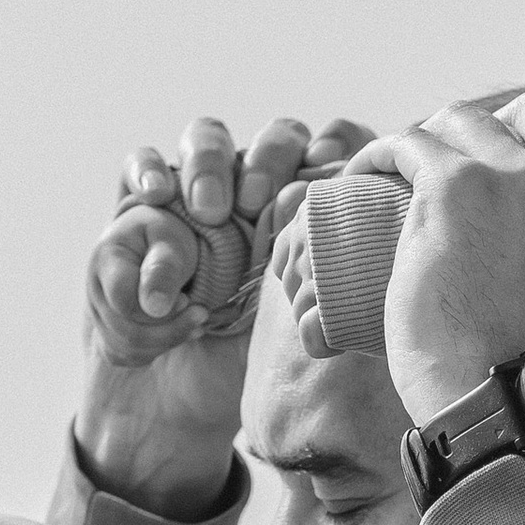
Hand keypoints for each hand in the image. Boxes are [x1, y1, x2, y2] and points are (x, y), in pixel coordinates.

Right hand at [78, 111, 372, 505]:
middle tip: (257, 206)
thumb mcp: (300, 327)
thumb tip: (384, 271)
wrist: (175, 388)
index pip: (336, 145)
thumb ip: (335, 291)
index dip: (338, 145)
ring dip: (210, 162)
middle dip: (269, 159)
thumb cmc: (246, 359)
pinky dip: (147, 172)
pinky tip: (156, 193)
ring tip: (210, 211)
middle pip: (275, 137)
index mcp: (310, 207)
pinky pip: (140, 168)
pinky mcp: (143, 203)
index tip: (325, 168)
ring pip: (207, 138)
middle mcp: (258, 186)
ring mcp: (199, 188)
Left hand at [368, 91, 524, 428]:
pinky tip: (367, 172)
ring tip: (409, 169)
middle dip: (498, 131)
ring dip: (437, 140)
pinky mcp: (454, 188)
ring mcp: (517, 177)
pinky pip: (411, 142)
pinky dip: (382, 153)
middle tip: (464, 166)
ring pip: (467, 120)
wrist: (493, 406)